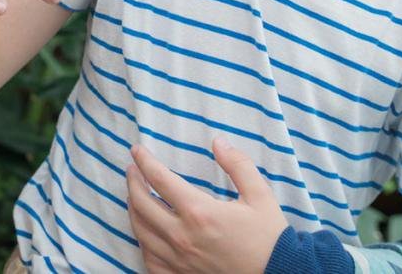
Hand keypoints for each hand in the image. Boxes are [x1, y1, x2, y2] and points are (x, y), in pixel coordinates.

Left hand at [126, 138, 287, 273]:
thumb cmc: (269, 237)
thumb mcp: (260, 195)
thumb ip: (238, 165)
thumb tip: (218, 142)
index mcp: (199, 212)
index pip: (160, 179)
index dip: (144, 161)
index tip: (137, 150)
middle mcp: (182, 236)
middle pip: (141, 204)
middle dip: (132, 182)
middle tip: (132, 170)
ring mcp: (178, 259)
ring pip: (140, 232)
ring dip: (133, 209)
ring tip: (135, 195)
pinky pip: (149, 259)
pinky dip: (142, 242)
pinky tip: (145, 232)